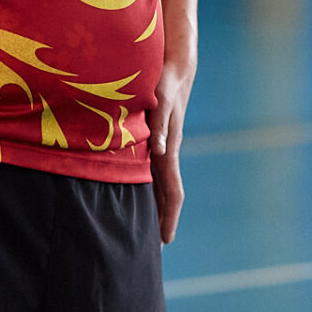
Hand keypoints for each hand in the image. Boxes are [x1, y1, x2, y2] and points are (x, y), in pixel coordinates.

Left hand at [149, 55, 195, 243]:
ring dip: (153, 204)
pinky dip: (147, 185)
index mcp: (169, 149)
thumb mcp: (162, 101)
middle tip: (151, 246)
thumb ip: (161, 125)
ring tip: (143, 226)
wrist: (176, 65)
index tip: (165, 240)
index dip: (169, 216)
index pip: (173, 191)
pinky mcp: (156, 136)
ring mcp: (163, 145)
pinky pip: (152, 168)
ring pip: (159, 182)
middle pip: (166, 193)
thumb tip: (160, 153)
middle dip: (160, 218)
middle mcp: (167, 151)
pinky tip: (136, 188)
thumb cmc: (166, 81)